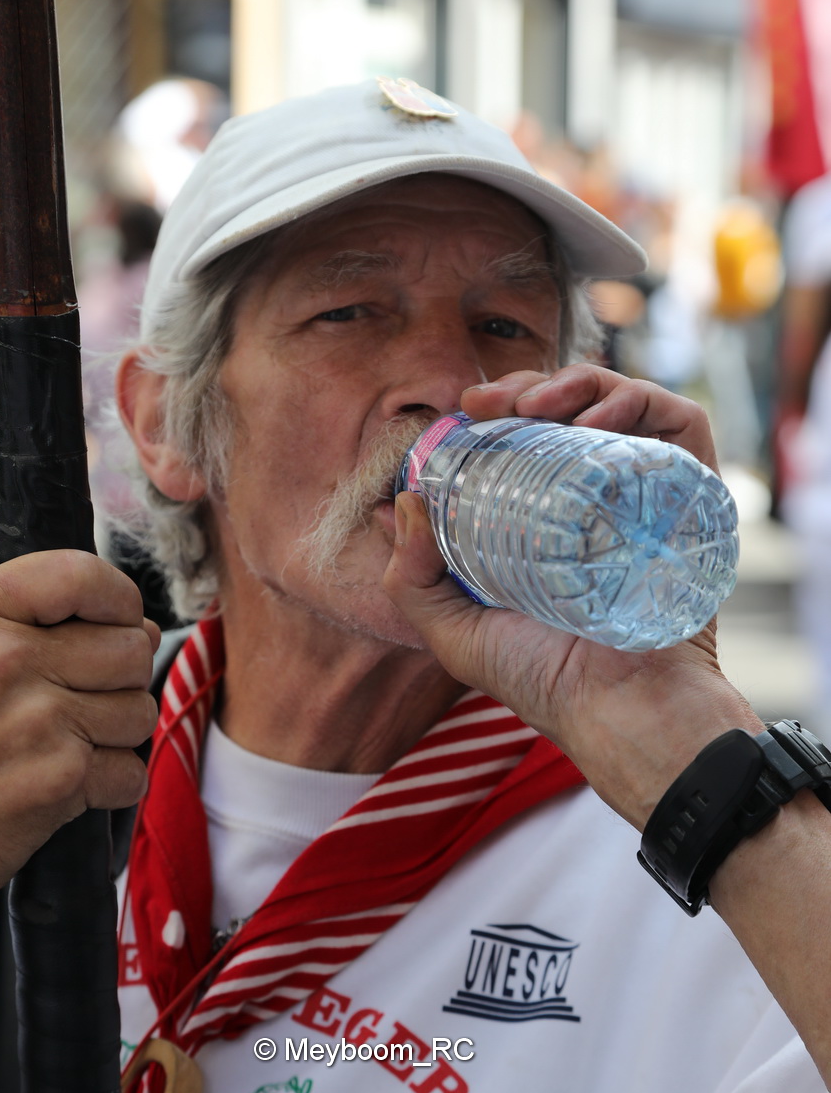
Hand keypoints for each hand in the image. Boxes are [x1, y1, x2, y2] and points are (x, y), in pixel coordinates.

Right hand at [0, 551, 159, 916]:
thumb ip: (50, 623)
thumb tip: (144, 627)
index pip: (82, 573)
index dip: (116, 599)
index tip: (109, 623)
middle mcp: (3, 660)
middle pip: (131, 646)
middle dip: (119, 678)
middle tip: (71, 703)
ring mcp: (35, 720)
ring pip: (141, 708)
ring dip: (116, 734)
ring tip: (63, 744)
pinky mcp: (61, 779)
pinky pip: (134, 769)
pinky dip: (112, 785)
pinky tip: (66, 784)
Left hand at [384, 365, 760, 828]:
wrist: (616, 709)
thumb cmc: (538, 678)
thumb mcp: (450, 628)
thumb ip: (409, 575)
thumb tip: (400, 500)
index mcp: (550, 516)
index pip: (529, 435)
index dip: (498, 410)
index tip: (464, 410)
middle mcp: (602, 496)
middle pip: (571, 409)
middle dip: (527, 386)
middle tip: (488, 402)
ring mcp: (648, 491)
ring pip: (621, 401)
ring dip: (577, 382)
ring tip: (537, 407)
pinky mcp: (693, 492)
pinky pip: (678, 420)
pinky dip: (640, 400)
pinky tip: (595, 419)